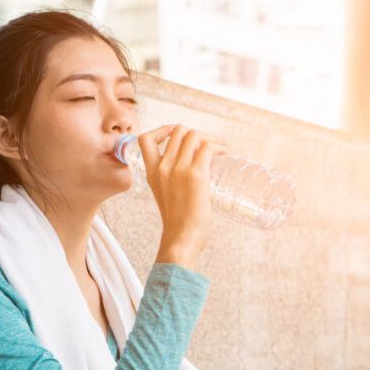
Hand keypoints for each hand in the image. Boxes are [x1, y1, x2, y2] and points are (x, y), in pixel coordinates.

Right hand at [139, 124, 229, 265]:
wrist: (181, 239)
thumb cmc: (178, 224)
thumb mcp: (165, 196)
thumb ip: (170, 182)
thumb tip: (191, 175)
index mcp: (151, 172)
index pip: (145, 139)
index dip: (161, 130)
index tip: (176, 134)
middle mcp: (163, 167)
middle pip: (178, 132)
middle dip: (195, 134)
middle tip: (207, 145)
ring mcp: (179, 169)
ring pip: (194, 135)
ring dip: (209, 137)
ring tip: (219, 149)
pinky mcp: (196, 174)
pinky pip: (208, 147)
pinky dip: (219, 145)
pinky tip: (225, 152)